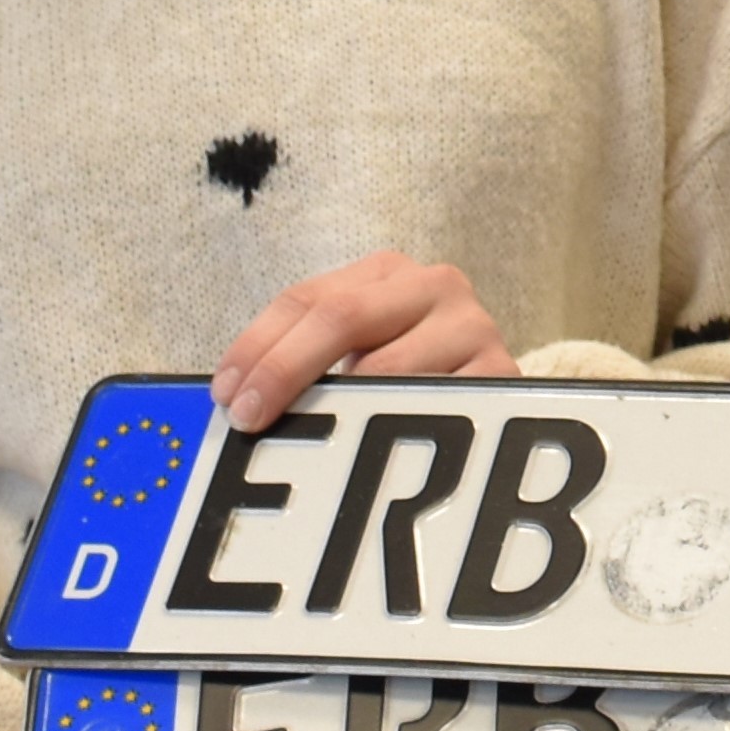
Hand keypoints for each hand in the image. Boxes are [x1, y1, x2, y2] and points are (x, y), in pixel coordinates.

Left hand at [210, 249, 516, 430]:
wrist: (496, 395)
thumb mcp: (357, 353)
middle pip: (341, 317)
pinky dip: (393, 433)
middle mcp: (433, 285)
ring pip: (386, 368)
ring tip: (301, 445)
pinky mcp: (502, 374)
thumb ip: (306, 364)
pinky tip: (366, 457)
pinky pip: (433, 407)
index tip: (227, 395)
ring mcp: (473, 327)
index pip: (306, 298)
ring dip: (335, 411)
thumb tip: (234, 403)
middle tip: (248, 419)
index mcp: (386, 273)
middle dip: (283, 369)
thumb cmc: (408, 378)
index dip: (258, 345)